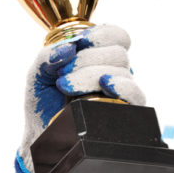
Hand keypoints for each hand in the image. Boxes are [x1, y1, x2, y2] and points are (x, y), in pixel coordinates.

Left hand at [17, 23, 144, 172]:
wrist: (41, 137)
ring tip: (66, 88)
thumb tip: (69, 47)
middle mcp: (114, 73)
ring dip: (89, 76)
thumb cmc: (43, 104)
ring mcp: (122, 93)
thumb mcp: (38, 74)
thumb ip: (47, 55)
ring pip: (122, 71)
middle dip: (85, 60)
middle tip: (62, 76)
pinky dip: (121, 86)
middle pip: (117, 53)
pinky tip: (103, 87)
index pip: (116, 35)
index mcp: (98, 58)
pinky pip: (136, 94)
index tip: (76, 46)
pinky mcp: (126, 113)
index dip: (98, 36)